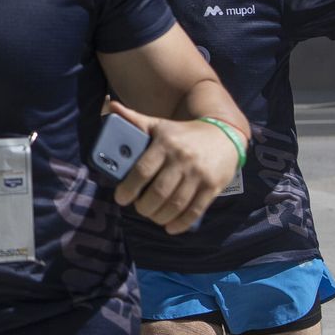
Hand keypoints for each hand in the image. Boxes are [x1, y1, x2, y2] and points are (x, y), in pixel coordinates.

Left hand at [108, 99, 240, 234]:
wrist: (224, 135)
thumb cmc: (183, 134)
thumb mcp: (159, 124)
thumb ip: (134, 120)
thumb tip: (110, 106)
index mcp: (165, 143)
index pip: (142, 170)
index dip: (129, 188)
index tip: (121, 198)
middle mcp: (182, 159)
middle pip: (158, 192)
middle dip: (144, 207)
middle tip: (139, 208)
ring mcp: (199, 174)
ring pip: (175, 205)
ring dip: (160, 217)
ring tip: (153, 216)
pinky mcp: (212, 187)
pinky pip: (194, 211)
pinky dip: (180, 224)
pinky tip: (170, 227)